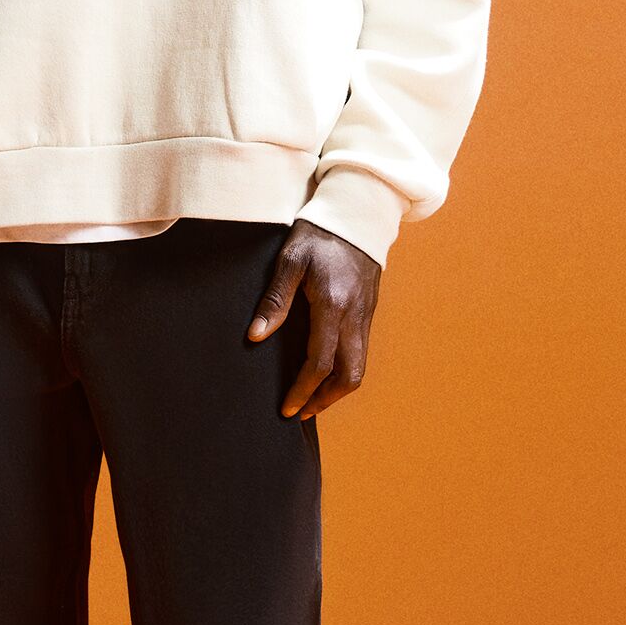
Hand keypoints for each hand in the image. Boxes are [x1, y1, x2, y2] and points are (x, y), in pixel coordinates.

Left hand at [246, 221, 381, 418]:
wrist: (358, 211)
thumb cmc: (319, 232)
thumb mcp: (290, 260)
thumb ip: (274, 300)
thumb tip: (256, 336)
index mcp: (333, 305)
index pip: (320, 362)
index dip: (303, 390)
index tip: (287, 408)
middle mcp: (355, 315)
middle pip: (349, 375)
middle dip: (325, 400)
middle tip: (301, 412)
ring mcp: (366, 314)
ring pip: (359, 367)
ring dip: (337, 389)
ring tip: (312, 400)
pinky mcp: (369, 310)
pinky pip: (361, 352)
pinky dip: (345, 371)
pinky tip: (326, 373)